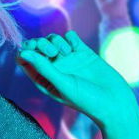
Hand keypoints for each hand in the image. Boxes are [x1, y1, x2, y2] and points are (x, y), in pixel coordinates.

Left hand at [17, 31, 136, 126]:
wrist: (115, 102)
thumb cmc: (86, 100)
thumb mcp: (62, 84)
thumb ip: (43, 68)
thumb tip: (23, 53)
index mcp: (42, 79)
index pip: (25, 60)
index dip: (25, 50)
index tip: (32, 49)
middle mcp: (53, 68)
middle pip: (37, 46)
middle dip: (41, 44)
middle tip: (53, 52)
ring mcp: (68, 60)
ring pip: (53, 40)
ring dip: (56, 41)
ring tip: (67, 52)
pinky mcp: (82, 53)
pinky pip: (70, 37)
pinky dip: (70, 37)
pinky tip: (76, 47)